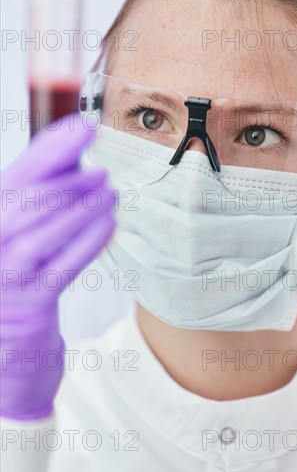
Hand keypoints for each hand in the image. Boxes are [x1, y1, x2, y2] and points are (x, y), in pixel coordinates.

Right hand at [0, 115, 115, 419]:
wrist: (6, 346)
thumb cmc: (18, 275)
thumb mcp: (22, 230)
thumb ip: (42, 192)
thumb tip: (74, 148)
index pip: (19, 174)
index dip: (52, 147)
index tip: (83, 126)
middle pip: (30, 199)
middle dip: (70, 180)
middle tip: (102, 171)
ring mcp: (5, 275)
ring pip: (46, 231)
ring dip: (84, 207)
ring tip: (110, 194)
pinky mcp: (30, 304)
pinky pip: (63, 266)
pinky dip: (88, 241)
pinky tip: (109, 224)